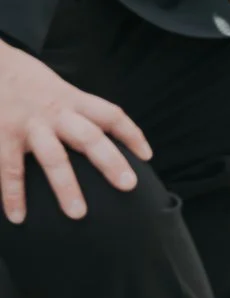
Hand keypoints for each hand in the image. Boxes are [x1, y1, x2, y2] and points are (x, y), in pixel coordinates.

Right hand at [0, 43, 151, 223]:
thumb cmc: (27, 80)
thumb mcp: (56, 88)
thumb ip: (73, 110)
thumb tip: (95, 136)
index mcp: (72, 99)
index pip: (110, 114)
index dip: (131, 134)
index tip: (147, 156)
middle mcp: (56, 111)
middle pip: (90, 137)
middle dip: (110, 162)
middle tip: (129, 186)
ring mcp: (30, 125)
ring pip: (54, 158)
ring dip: (66, 187)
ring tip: (79, 215)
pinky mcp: (3, 136)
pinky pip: (10, 169)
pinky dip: (13, 195)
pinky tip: (18, 217)